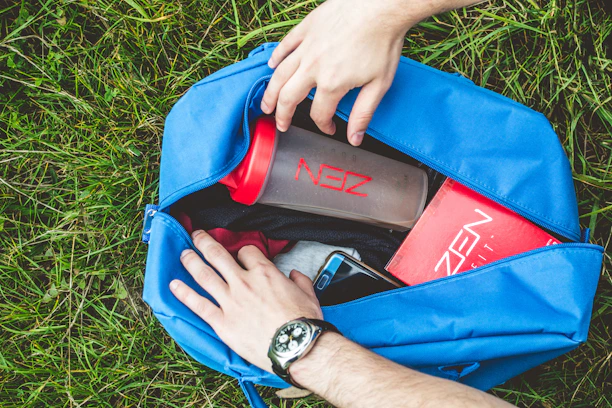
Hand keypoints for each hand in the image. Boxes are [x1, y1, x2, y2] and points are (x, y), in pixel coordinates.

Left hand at [169, 230, 322, 371]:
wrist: (297, 346)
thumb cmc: (304, 322)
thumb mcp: (308, 293)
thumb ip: (299, 280)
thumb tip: (294, 275)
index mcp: (265, 273)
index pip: (247, 252)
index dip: (243, 251)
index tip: (240, 255)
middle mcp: (244, 282)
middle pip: (218, 255)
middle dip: (205, 242)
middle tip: (196, 236)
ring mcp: (230, 302)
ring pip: (204, 275)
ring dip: (191, 261)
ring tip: (183, 253)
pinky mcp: (223, 323)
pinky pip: (198, 305)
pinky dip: (184, 293)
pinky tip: (174, 285)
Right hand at [261, 0, 423, 145]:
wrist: (382, 6)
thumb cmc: (383, 41)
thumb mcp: (379, 84)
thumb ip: (363, 114)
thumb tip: (354, 139)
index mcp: (331, 83)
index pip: (319, 113)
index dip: (323, 126)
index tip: (329, 128)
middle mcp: (313, 67)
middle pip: (289, 98)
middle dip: (282, 115)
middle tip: (280, 124)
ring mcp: (307, 46)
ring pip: (280, 74)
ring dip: (270, 92)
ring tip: (265, 104)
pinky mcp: (307, 28)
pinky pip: (285, 45)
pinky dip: (276, 57)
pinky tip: (271, 66)